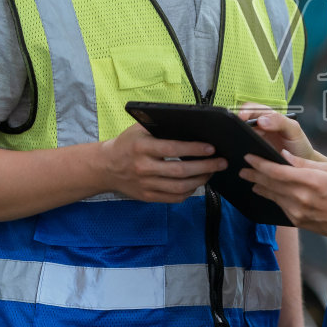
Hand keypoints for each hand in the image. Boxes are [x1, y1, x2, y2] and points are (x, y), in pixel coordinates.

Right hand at [97, 125, 226, 201]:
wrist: (105, 167)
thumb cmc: (127, 144)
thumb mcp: (139, 130)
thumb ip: (161, 129)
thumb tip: (192, 128)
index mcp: (141, 147)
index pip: (172, 149)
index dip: (194, 149)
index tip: (211, 148)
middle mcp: (143, 167)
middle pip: (180, 171)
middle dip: (205, 166)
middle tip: (221, 162)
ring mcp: (145, 185)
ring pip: (179, 187)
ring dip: (201, 180)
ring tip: (213, 172)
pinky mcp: (147, 197)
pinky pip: (173, 198)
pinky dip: (189, 192)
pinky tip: (197, 183)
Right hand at [235, 103, 322, 162]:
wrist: (302, 166)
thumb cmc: (299, 145)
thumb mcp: (294, 130)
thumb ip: (281, 122)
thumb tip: (261, 120)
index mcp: (269, 117)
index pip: (252, 109)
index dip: (245, 111)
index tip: (241, 117)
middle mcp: (259, 126)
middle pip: (242, 120)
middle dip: (236, 123)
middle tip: (234, 129)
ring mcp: (255, 139)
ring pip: (239, 134)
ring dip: (235, 135)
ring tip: (235, 139)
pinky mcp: (252, 152)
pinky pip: (241, 148)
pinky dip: (237, 148)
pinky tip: (238, 151)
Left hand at [240, 151, 326, 237]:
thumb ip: (304, 163)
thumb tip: (284, 155)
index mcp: (308, 181)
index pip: (276, 171)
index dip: (260, 164)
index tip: (249, 158)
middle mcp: (300, 197)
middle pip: (270, 184)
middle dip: (254, 175)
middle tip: (242, 169)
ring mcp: (298, 211)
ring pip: (273, 196)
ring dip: (259, 187)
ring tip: (250, 181)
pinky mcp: (298, 221)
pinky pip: (280, 207)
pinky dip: (272, 198)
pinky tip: (267, 193)